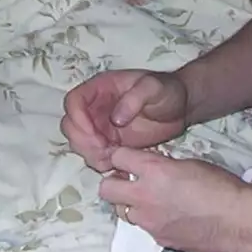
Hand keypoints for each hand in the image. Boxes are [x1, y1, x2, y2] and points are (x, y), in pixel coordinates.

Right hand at [61, 69, 187, 172]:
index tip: (95, 134)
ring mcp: (100, 126)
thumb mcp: (153, 88)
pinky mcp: (109, 143)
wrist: (180, 107)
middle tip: (104, 150)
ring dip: (90, 153)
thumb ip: (134, 99)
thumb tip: (115, 120)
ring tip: (111, 158)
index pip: (74, 101)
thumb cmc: (167, 91)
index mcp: (100, 88)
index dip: (78, 119)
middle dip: (82, 140)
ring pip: (79, 143)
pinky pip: (94, 155)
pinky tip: (116, 163)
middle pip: (71, 125)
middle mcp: (95, 107)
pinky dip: (100, 162)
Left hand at [98, 147, 251, 251]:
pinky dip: (151, 220)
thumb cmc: (221, 186)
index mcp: (154, 170)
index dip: (121, 157)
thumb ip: (164, 165)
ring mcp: (149, 221)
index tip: (128, 160)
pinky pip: (144, 227)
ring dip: (131, 204)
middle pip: (106, 189)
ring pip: (122, 211)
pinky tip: (170, 217)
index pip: (117, 157)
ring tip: (151, 201)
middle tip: (129, 181)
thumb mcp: (190, 164)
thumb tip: (152, 167)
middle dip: (114, 183)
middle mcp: (144, 196)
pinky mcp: (158, 239)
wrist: (238, 221)